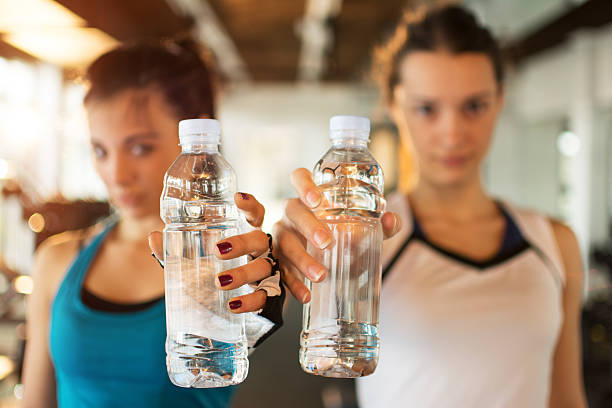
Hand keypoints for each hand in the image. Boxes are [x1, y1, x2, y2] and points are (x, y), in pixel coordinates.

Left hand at [149, 192, 272, 313]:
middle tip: (218, 250)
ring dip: (243, 273)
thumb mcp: (194, 260)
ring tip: (219, 281)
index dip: (249, 205)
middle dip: (242, 242)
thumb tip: (154, 237)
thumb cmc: (214, 274)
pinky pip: (264, 298)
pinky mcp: (268, 296)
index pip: (255, 215)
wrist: (226, 309)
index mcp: (246, 235)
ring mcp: (267, 273)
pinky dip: (250, 301)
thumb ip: (175, 250)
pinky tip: (234, 305)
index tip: (237, 198)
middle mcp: (260, 251)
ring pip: (263, 267)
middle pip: (259, 239)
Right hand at [273, 168, 400, 303]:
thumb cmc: (342, 239)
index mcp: (309, 198)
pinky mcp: (276, 260)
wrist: (326, 267)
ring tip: (321, 276)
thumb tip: (391, 220)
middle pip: (293, 211)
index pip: (299, 178)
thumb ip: (378, 226)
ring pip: (284, 243)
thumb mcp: (360, 232)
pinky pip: (281, 270)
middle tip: (327, 243)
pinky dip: (294, 284)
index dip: (304, 185)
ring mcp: (281, 235)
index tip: (316, 199)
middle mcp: (292, 213)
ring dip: (302, 259)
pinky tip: (306, 295)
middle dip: (309, 226)